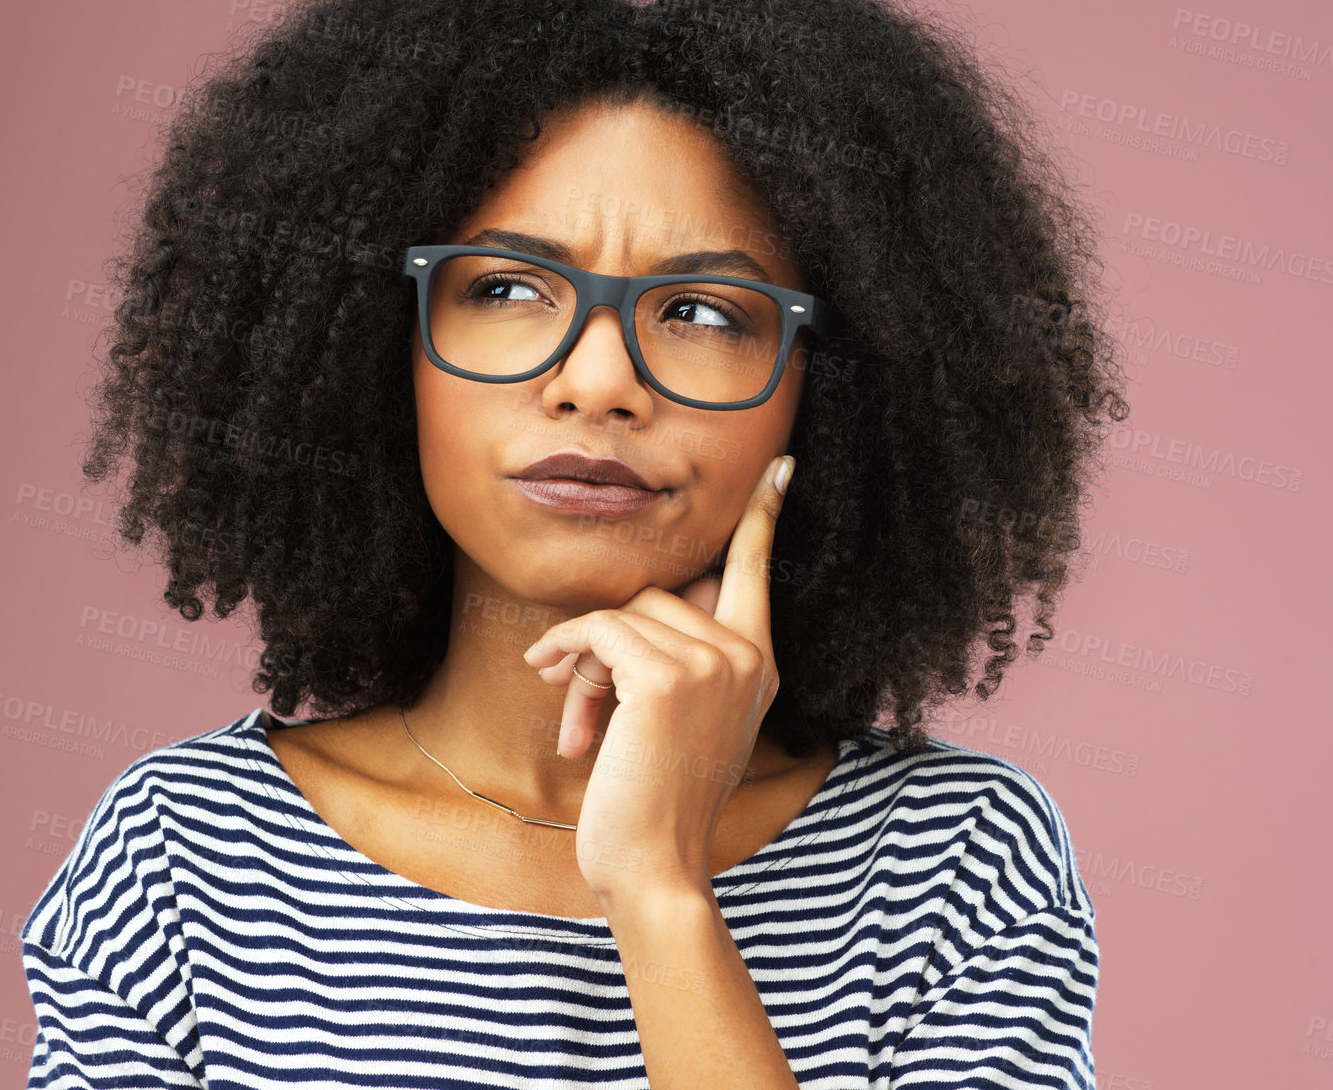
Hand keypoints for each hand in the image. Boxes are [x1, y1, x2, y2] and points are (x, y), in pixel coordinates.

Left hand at [521, 453, 795, 903]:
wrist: (653, 866)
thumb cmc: (655, 801)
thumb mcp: (677, 722)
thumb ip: (671, 662)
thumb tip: (621, 620)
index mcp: (758, 663)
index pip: (756, 571)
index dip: (763, 516)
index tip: (780, 465)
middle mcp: (746, 655)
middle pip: (656, 596)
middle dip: (605, 643)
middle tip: (576, 700)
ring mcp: (712, 664)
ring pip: (621, 616)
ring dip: (580, 663)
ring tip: (572, 722)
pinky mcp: (666, 677)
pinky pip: (598, 630)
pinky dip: (565, 653)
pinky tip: (553, 687)